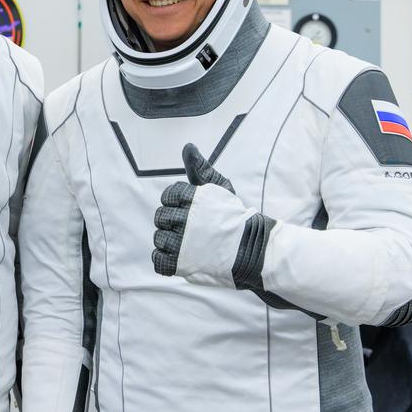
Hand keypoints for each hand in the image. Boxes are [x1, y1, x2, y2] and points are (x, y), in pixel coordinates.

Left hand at [152, 144, 251, 286]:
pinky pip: (158, 260)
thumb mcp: (220, 188)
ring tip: (188, 243)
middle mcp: (187, 219)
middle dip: (172, 221)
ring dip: (169, 241)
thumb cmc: (235, 219)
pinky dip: (164, 259)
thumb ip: (201, 168)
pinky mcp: (182, 264)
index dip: (175, 203)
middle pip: (161, 217)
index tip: (188, 210)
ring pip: (159, 238)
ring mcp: (184, 243)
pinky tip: (178, 257)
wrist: (253, 252)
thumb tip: (187, 147)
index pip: (169, 195)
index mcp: (195, 198)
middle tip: (190, 228)